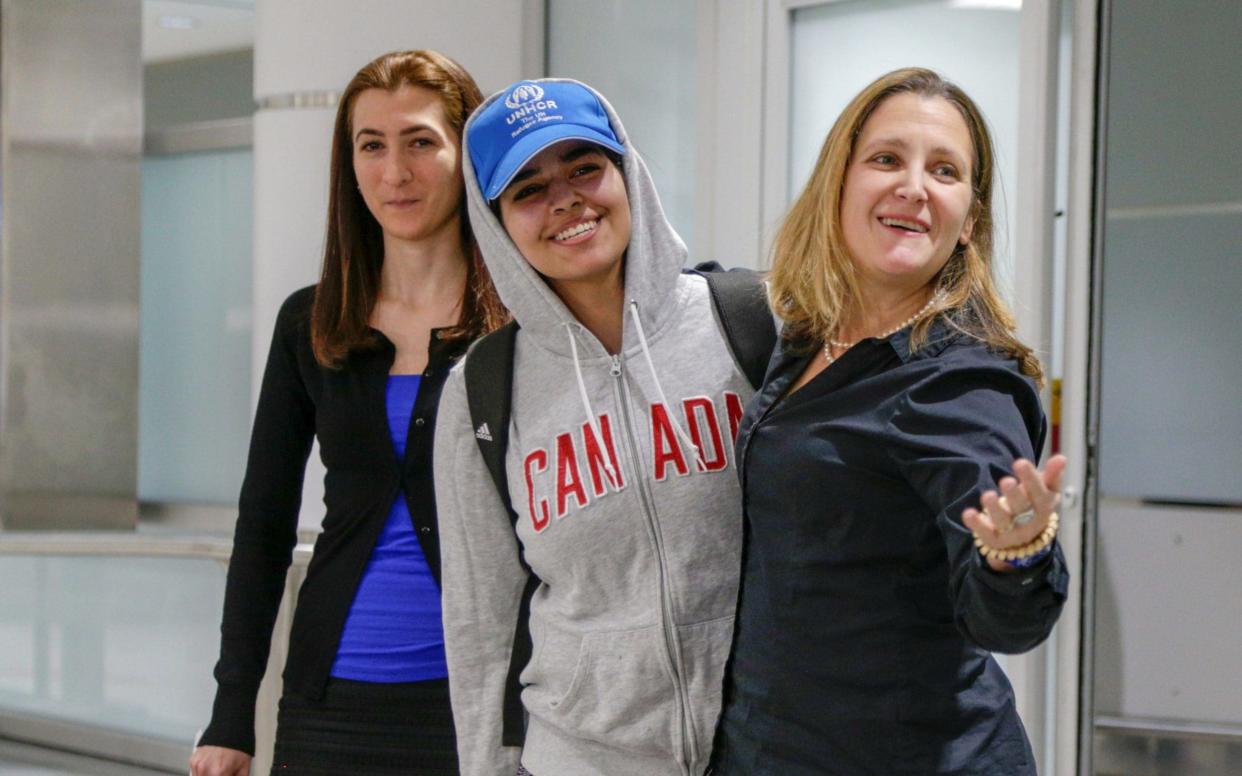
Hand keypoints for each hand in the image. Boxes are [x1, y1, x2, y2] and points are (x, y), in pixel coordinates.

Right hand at [189, 745, 251, 775]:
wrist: (230, 727)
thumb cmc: (238, 745)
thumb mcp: (243, 767)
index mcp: (218, 772)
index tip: (228, 775)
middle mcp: (205, 769)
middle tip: (224, 773)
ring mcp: (197, 764)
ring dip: (208, 775)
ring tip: (218, 770)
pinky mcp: (193, 760)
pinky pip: (196, 772)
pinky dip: (203, 772)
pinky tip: (212, 766)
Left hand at [962, 454, 1065, 571]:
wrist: (1027, 539)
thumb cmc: (1034, 505)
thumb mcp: (1046, 491)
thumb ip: (1052, 475)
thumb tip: (1061, 458)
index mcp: (1043, 507)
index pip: (1038, 493)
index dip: (1030, 479)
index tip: (1020, 462)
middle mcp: (1029, 521)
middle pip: (1021, 507)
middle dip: (1014, 494)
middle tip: (1006, 481)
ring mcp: (1012, 532)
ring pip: (1003, 521)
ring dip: (994, 508)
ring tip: (987, 495)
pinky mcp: (995, 540)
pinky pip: (985, 533)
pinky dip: (976, 524)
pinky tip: (968, 513)